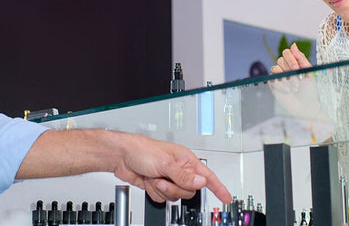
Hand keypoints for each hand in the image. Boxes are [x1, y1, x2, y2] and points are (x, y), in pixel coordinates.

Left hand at [113, 133, 231, 203]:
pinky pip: (163, 199)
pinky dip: (155, 193)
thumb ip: (184, 175)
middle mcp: (180, 170)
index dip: (219, 187)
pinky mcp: (159, 186)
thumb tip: (202, 182)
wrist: (121, 157)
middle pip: (189, 191)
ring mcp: (169, 179)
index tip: (226, 198)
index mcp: (186, 160)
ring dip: (163, 190)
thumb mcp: (166, 163)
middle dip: (175, 188)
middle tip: (163, 178)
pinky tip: (149, 181)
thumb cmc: (142, 150)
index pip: (208, 176)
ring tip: (154, 178)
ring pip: (175, 196)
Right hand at [269, 42, 313, 96]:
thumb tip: (293, 45)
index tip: (296, 68)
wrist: (305, 106)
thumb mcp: (309, 72)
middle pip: (280, 59)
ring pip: (275, 68)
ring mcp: (278, 76)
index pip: (287, 52)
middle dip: (289, 68)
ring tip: (294, 87)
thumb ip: (301, 58)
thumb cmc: (309, 89)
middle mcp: (285, 68)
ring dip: (286, 78)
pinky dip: (281, 84)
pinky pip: (272, 78)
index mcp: (294, 63)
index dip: (291, 58)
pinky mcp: (273, 84)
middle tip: (297, 78)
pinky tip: (288, 90)